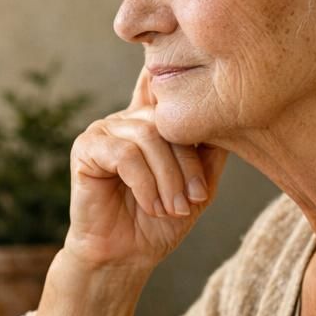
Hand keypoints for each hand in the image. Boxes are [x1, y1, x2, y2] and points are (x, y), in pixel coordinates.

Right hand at [64, 68, 227, 269]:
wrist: (125, 257)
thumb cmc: (160, 223)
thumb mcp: (198, 186)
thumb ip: (211, 153)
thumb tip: (229, 120)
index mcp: (152, 123)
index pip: (162, 85)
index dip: (172, 69)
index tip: (199, 58)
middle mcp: (127, 119)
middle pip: (166, 121)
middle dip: (186, 164)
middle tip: (194, 200)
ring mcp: (104, 130)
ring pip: (147, 137)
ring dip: (168, 179)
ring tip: (174, 209)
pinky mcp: (86, 149)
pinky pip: (124, 155)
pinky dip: (145, 184)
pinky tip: (151, 207)